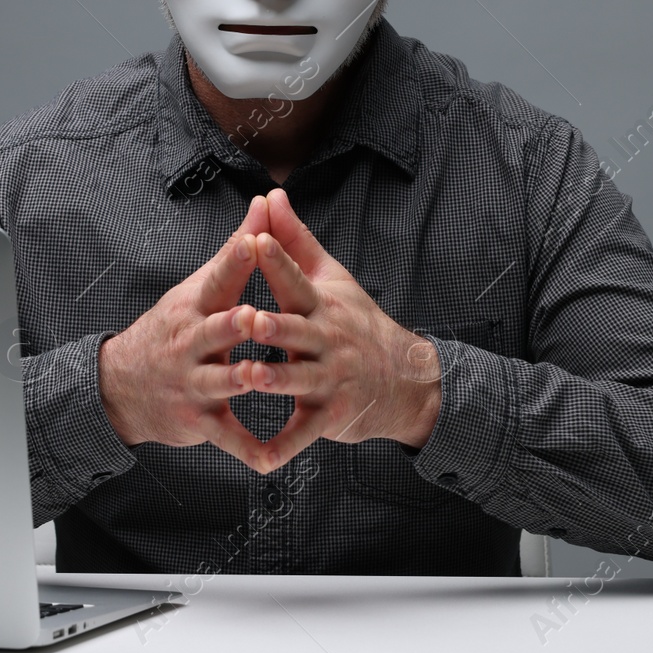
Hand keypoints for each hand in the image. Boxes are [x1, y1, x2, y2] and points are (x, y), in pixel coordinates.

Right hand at [99, 195, 270, 470]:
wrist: (122, 387)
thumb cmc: (174, 329)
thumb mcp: (198, 288)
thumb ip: (238, 250)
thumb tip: (266, 204)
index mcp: (195, 307)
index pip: (217, 277)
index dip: (235, 258)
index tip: (255, 239)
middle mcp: (191, 344)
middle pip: (214, 330)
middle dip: (232, 323)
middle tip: (252, 315)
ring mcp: (194, 383)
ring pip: (220, 381)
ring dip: (239, 379)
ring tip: (258, 377)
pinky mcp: (201, 420)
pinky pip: (228, 437)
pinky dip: (248, 449)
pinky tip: (269, 459)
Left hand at [242, 188, 442, 471]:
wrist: (404, 379)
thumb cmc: (354, 321)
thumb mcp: (329, 276)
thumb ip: (294, 238)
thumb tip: (273, 193)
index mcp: (321, 305)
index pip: (295, 278)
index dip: (275, 260)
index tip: (253, 239)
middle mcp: (326, 340)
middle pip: (297, 329)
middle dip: (273, 324)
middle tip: (248, 316)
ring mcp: (329, 379)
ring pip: (297, 379)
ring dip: (274, 378)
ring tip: (249, 375)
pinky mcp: (328, 416)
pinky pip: (302, 434)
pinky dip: (281, 447)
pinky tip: (259, 458)